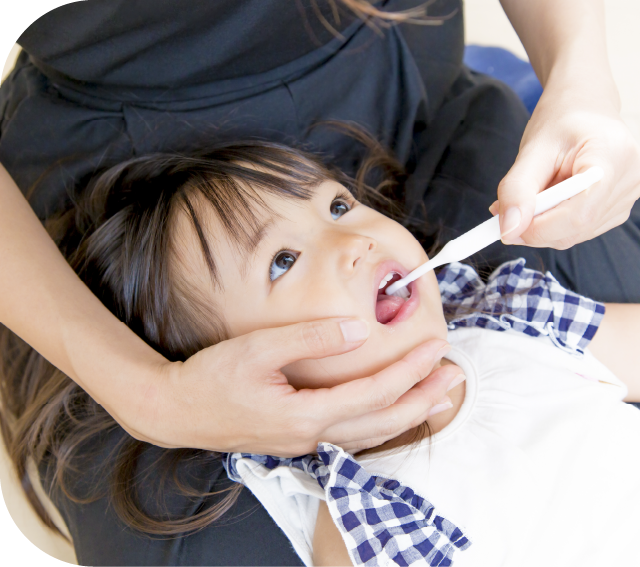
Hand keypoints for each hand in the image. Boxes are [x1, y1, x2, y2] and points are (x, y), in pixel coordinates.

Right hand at [131, 319, 460, 455]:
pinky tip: (391, 412)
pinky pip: (353, 435)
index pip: (375, 392)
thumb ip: (312, 338)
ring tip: (438, 397)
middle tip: (456, 376)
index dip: (409, 370)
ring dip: (408, 413)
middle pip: (383, 420)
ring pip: (372, 434)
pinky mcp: (298, 439)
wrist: (176, 411)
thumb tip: (359, 331)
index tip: (436, 347)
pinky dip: (382, 422)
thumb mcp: (258, 348)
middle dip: (423, 398)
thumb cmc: (211, 378)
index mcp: (306, 413)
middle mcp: (312, 435)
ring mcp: (306, 442)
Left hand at [489, 76, 639, 248]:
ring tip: (532, 194)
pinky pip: (580, 230)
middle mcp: (629, 179)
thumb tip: (509, 230)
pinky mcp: (618, 207)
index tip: (505, 228)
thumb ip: (517, 191)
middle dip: (535, 229)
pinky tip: (548, 199)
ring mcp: (628, 196)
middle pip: (576, 229)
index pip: (578, 215)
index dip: (538, 229)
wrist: (583, 108)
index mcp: (612, 157)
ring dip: (543, 225)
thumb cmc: (560, 121)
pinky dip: (554, 223)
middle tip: (507, 211)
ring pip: (575, 234)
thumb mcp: (531, 150)